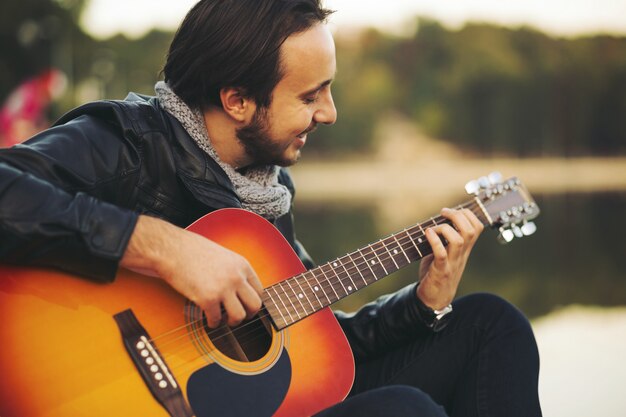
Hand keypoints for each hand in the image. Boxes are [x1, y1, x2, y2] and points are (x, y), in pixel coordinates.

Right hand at [121, 215, 262, 327]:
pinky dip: (213, 323)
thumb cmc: (192, 250)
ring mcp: (223, 288)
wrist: (172, 249)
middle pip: (255, 305)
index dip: (253, 302)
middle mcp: (236, 276)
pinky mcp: (207, 298)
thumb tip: (241, 290)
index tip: (246, 307)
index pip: (259, 290)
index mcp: (242, 265)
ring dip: (232, 322)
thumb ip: (234, 271)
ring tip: (223, 319)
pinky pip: (216, 319)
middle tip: (238, 317)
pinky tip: (209, 319)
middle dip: (248, 315)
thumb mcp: (223, 256)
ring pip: (239, 316)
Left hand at [417, 208, 483, 309]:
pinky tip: (427, 233)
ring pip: (459, 240)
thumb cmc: (436, 273)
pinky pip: (441, 253)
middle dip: (458, 216)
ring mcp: (452, 263)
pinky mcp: (441, 271)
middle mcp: (462, 255)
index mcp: (464, 249)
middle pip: (471, 230)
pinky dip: (434, 241)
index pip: (477, 227)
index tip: (451, 211)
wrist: (434, 300)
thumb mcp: (443, 253)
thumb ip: (442, 239)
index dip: (467, 214)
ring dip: (445, 228)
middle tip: (443, 213)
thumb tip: (433, 220)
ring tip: (434, 228)